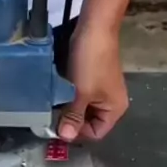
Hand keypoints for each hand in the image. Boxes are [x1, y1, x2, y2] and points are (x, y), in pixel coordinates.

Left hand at [57, 26, 128, 141]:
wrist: (94, 29)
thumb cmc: (91, 63)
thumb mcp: (81, 93)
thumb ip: (73, 116)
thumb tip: (66, 137)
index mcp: (115, 109)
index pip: (96, 133)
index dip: (77, 133)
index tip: (57, 128)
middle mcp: (111, 102)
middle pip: (89, 122)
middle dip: (71, 121)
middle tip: (50, 118)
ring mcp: (102, 90)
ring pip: (83, 109)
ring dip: (68, 109)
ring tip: (52, 107)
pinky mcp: (92, 79)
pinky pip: (80, 96)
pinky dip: (69, 98)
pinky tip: (56, 95)